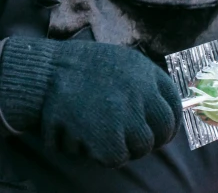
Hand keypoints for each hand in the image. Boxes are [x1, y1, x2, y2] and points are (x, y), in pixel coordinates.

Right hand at [0, 37, 181, 167]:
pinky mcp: (110, 139)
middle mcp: (143, 93)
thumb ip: (140, 81)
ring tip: (100, 134)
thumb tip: (158, 106)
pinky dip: (103, 153)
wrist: (43, 74)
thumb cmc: (74, 67)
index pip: (174, 104)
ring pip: (142, 146)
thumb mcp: (117, 60)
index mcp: (145, 71)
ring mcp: (128, 116)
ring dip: (125, 146)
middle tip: (131, 140)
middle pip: (163, 129)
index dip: (169, 121)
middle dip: (150, 138)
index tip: (159, 129)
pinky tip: (87, 139)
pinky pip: (118, 157)